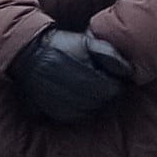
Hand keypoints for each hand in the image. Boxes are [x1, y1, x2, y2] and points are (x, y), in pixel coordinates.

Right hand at [7, 27, 134, 126]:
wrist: (28, 55)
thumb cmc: (59, 46)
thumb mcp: (85, 41)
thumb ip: (109, 53)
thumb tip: (129, 70)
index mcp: (90, 81)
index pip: (114, 89)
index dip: (113, 81)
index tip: (106, 73)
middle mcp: (79, 98)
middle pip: (103, 101)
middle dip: (102, 91)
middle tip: (94, 78)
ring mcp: (67, 108)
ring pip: (90, 110)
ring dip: (90, 100)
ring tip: (81, 84)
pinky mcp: (56, 115)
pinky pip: (75, 115)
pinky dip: (76, 107)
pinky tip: (71, 94)